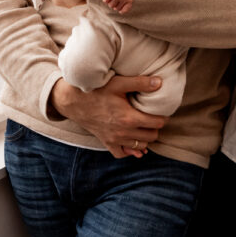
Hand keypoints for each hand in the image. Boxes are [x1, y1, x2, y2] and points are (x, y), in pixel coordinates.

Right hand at [50, 75, 165, 157]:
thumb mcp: (118, 83)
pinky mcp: (106, 142)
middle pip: (151, 136)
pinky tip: (132, 141)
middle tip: (153, 117)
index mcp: (129, 118)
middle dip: (155, 128)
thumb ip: (140, 83)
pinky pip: (122, 154)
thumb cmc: (95, 90)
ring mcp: (114, 139)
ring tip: (145, 127)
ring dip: (145, 138)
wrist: (73, 101)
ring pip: (139, 146)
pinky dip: (129, 150)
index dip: (162, 117)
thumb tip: (160, 82)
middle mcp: (123, 132)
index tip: (162, 111)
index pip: (156, 123)